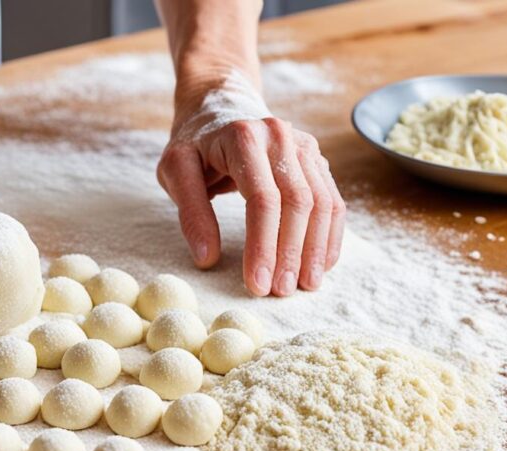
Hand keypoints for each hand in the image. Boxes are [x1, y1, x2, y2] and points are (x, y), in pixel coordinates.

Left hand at [158, 74, 344, 296]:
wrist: (219, 103)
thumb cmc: (194, 143)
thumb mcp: (175, 170)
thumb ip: (190, 212)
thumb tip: (207, 259)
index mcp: (243, 137)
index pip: (262, 199)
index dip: (262, 246)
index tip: (257, 285)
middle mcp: (280, 136)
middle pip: (297, 202)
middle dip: (290, 253)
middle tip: (281, 292)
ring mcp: (303, 145)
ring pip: (322, 202)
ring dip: (315, 249)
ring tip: (305, 285)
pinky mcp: (315, 157)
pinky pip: (331, 199)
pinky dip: (329, 234)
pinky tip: (321, 264)